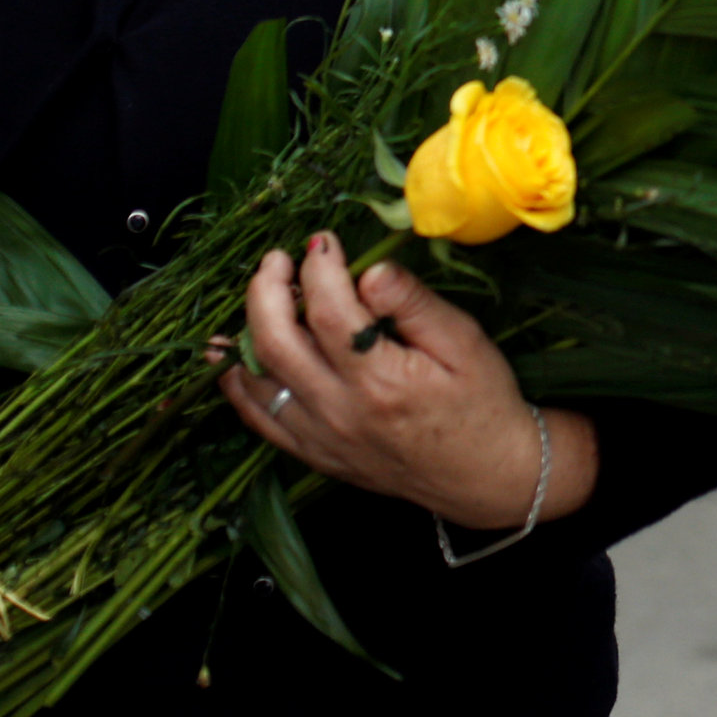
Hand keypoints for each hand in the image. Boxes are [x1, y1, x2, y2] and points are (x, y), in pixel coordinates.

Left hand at [211, 233, 594, 528]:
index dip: (319, 268)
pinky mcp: (313, 453)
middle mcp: (339, 412)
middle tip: (278, 259)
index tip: (323, 240)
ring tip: (262, 293)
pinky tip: (231, 355)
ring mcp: (320, 437)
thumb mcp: (466, 344)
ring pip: (255, 380)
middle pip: (275, 342)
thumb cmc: (483, 403)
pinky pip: (258, 418)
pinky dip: (237, 384)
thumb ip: (416, 305)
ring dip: (246, 330)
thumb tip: (371, 270)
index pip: (329, 312)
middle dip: (266, 290)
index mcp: (381, 382)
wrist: (485, 476)